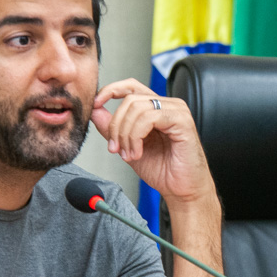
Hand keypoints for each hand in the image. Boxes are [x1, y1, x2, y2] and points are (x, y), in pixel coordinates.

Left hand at [91, 79, 214, 208]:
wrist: (181, 190)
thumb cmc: (163, 170)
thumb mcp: (128, 146)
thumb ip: (113, 129)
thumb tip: (95, 111)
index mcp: (155, 108)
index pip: (131, 87)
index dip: (110, 91)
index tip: (95, 105)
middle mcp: (167, 106)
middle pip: (130, 99)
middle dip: (116, 125)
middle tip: (115, 148)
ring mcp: (176, 111)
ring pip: (137, 108)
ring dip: (126, 134)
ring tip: (129, 154)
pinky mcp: (182, 121)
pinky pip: (149, 118)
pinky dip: (137, 136)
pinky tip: (138, 152)